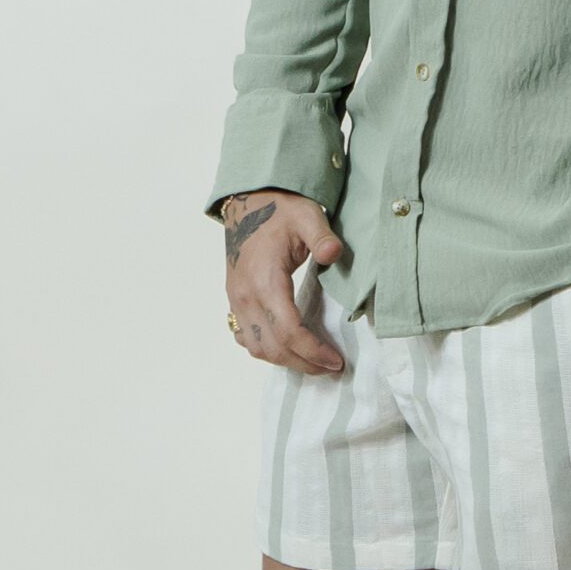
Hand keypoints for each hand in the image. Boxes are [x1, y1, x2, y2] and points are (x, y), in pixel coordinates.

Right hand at [218, 189, 346, 375]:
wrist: (248, 201)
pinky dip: (266, 349)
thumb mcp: (308, 216)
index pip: (288, 331)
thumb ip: (322, 237)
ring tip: (313, 362)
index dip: (312, 351)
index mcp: (265, 281)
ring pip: (256, 347)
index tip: (336, 361)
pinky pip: (245, 336)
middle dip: (303, 363)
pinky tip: (287, 347)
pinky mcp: (234, 299)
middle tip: (331, 367)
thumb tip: (334, 254)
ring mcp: (236, 300)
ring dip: (284, 361)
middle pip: (272, 348)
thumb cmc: (280, 210)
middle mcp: (245, 296)